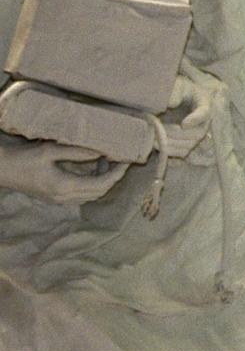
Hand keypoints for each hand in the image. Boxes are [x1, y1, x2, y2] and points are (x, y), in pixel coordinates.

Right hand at [0, 133, 127, 206]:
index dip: (117, 174)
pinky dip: (92, 184)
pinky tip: (93, 169)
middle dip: (114, 177)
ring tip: (109, 162)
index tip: (127, 161)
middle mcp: (63, 197)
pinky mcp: (54, 198)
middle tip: (122, 160)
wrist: (3, 170)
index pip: (101, 185)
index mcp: (64, 186)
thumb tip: (102, 152)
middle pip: (99, 192)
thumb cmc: (24, 158)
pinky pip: (81, 195)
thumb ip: (77, 152)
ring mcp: (58, 200)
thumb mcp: (50, 150)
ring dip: (104, 181)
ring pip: (91, 195)